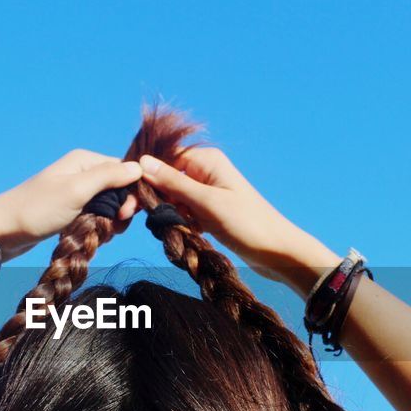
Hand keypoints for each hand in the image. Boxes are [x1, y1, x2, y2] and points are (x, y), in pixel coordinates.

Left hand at [0, 150, 142, 260]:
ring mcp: (76, 193)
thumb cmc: (37, 209)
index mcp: (85, 161)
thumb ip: (109, 177)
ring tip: (95, 233)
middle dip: (120, 211)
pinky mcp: (71, 211)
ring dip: (109, 223)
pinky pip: (96, 218)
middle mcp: (83, 173)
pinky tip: (88, 237)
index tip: (126, 214)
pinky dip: (96, 228)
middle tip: (110, 227)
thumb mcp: (77, 190)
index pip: (125, 171)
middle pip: (120, 190)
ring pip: (109, 207)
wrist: (3, 231)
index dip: (132, 192)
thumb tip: (139, 167)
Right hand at [137, 148, 339, 295]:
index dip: (146, 177)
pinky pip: (184, 212)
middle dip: (156, 199)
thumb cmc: (248, 224)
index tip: (132, 199)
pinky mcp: (210, 210)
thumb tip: (143, 162)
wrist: (278, 252)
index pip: (163, 159)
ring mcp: (208, 191)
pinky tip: (189, 233)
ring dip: (169, 213)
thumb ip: (174, 183)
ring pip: (173, 198)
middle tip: (146, 219)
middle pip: (165, 179)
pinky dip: (182, 222)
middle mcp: (205, 171)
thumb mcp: (207, 203)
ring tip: (180, 228)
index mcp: (205, 160)